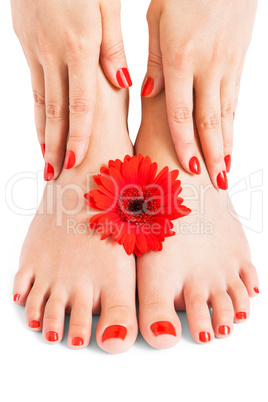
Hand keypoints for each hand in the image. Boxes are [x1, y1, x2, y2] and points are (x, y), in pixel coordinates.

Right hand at [11, 0, 131, 180]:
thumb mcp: (106, 4)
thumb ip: (113, 45)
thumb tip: (123, 79)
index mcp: (80, 46)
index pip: (79, 102)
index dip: (78, 134)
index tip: (77, 161)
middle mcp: (55, 54)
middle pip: (57, 111)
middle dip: (57, 146)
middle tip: (57, 175)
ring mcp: (38, 52)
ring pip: (41, 103)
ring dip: (44, 136)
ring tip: (47, 163)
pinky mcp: (28, 47)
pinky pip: (34, 88)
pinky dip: (37, 115)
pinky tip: (40, 132)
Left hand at [142, 0, 257, 188]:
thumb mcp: (158, 20)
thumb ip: (154, 60)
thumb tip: (147, 92)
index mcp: (181, 58)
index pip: (182, 113)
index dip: (185, 144)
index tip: (189, 170)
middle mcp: (207, 66)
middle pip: (210, 121)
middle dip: (213, 156)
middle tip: (215, 184)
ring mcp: (227, 65)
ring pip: (226, 114)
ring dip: (226, 146)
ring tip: (225, 172)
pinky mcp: (238, 61)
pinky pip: (234, 101)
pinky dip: (232, 126)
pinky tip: (231, 143)